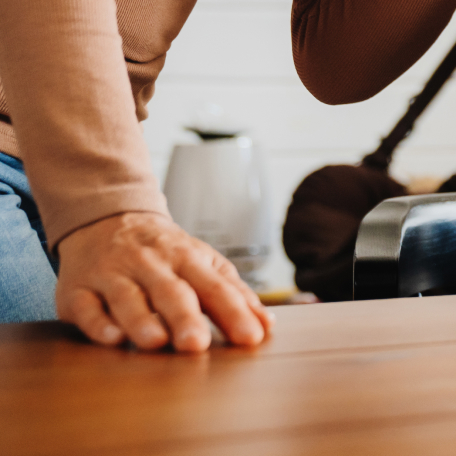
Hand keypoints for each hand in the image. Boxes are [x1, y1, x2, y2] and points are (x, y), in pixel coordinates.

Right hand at [55, 212, 272, 351]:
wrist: (107, 219)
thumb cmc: (164, 252)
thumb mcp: (203, 262)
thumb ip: (233, 293)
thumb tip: (267, 325)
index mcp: (188, 258)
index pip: (215, 286)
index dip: (234, 312)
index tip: (251, 339)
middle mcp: (151, 265)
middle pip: (171, 291)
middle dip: (185, 317)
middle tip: (196, 345)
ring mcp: (113, 276)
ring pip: (127, 298)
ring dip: (141, 320)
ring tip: (156, 342)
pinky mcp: (78, 291)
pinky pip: (86, 306)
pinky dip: (98, 323)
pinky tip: (111, 338)